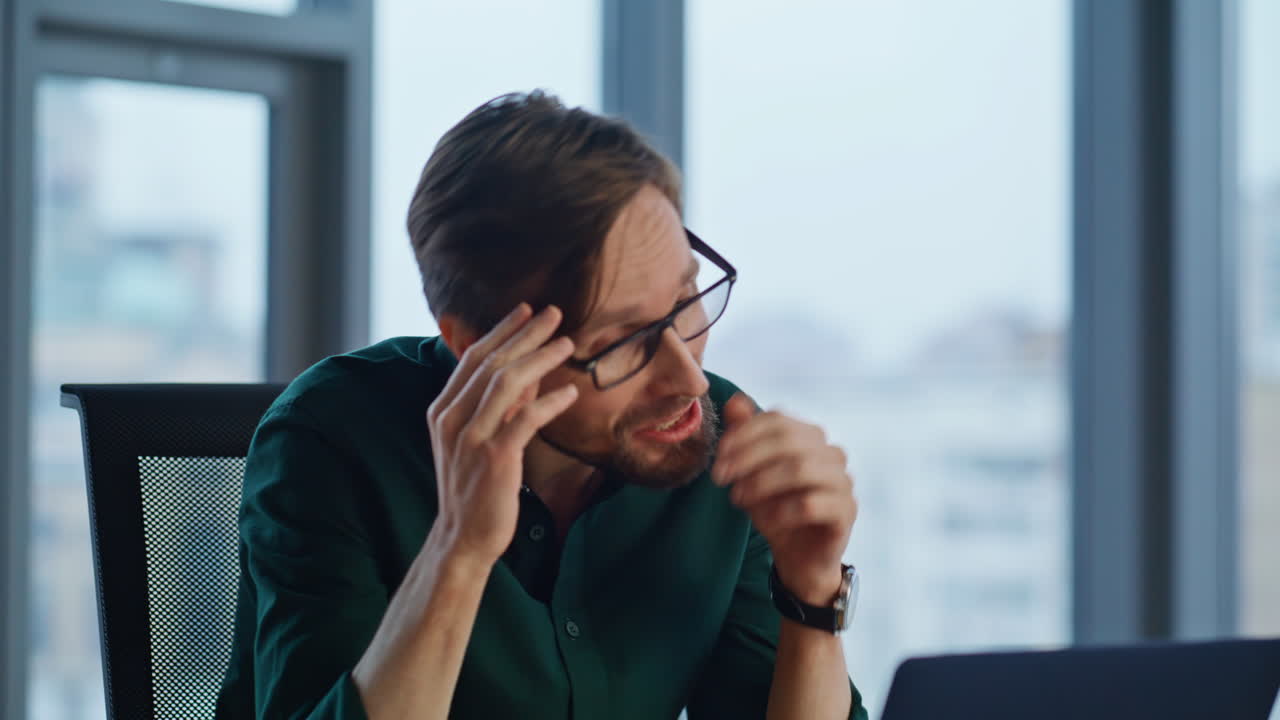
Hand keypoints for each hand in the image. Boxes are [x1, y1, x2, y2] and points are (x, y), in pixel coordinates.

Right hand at [426, 304, 578, 566]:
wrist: (464, 536)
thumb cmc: (476, 486)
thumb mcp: (481, 439)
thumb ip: (502, 405)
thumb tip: (531, 372)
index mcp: (444, 409)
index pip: (474, 357)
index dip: (502, 331)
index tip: (526, 310)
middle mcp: (453, 418)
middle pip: (492, 362)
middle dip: (525, 334)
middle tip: (554, 313)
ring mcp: (472, 438)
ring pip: (507, 383)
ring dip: (539, 359)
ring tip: (567, 344)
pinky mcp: (495, 458)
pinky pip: (525, 420)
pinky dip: (548, 402)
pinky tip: (570, 392)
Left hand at [712, 393, 857, 605]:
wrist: (799, 556)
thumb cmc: (776, 507)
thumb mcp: (752, 472)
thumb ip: (745, 436)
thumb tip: (735, 401)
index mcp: (810, 436)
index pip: (777, 420)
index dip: (743, 434)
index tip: (718, 458)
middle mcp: (831, 453)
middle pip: (788, 441)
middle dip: (748, 457)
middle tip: (721, 478)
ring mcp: (842, 481)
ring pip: (801, 469)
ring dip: (762, 482)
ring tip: (738, 498)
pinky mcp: (846, 511)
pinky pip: (812, 503)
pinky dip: (782, 510)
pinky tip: (767, 519)